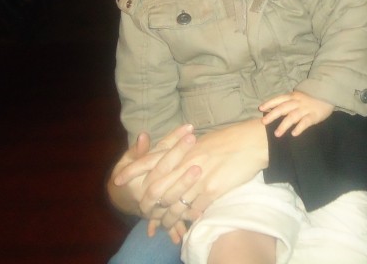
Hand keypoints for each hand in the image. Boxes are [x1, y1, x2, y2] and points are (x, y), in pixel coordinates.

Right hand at [108, 124, 197, 216]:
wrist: (124, 201)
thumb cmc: (125, 176)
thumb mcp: (126, 162)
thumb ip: (136, 151)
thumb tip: (144, 135)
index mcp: (135, 180)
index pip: (154, 159)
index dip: (171, 144)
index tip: (189, 131)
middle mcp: (144, 195)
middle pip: (162, 176)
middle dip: (178, 156)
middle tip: (194, 141)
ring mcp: (154, 208)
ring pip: (169, 197)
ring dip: (184, 184)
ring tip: (200, 168)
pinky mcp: (163, 218)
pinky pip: (177, 217)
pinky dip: (188, 213)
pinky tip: (201, 206)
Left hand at [112, 119, 268, 231]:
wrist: (250, 143)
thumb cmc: (227, 140)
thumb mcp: (200, 142)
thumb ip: (183, 152)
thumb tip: (170, 159)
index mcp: (181, 149)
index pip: (149, 160)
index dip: (131, 171)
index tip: (117, 180)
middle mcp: (185, 163)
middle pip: (157, 189)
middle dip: (148, 205)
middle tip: (144, 214)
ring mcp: (198, 178)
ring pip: (174, 204)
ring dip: (167, 218)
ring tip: (164, 226)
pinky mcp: (212, 190)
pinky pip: (194, 210)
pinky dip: (188, 219)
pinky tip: (187, 223)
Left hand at [260, 90, 332, 135]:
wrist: (327, 94)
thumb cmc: (308, 98)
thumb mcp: (297, 97)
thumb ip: (287, 102)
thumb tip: (271, 109)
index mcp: (292, 96)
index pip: (279, 99)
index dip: (270, 103)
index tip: (260, 108)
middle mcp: (297, 102)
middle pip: (283, 108)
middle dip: (273, 115)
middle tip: (263, 122)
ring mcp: (305, 109)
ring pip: (293, 116)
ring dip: (284, 125)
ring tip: (277, 134)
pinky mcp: (314, 116)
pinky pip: (305, 122)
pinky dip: (299, 128)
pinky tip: (294, 134)